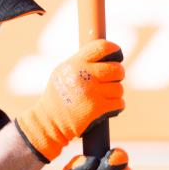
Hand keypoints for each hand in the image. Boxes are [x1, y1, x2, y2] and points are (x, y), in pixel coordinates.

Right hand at [15, 39, 124, 161]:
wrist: (49, 122)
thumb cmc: (58, 96)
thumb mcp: (63, 72)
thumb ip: (81, 62)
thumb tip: (107, 54)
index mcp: (76, 63)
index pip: (102, 47)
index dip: (114, 50)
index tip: (117, 55)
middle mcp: (84, 75)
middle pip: (117, 69)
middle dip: (118, 75)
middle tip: (112, 80)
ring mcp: (91, 92)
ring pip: (119, 88)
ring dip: (115, 94)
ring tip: (104, 97)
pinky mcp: (97, 109)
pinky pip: (119, 103)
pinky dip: (116, 106)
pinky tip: (107, 107)